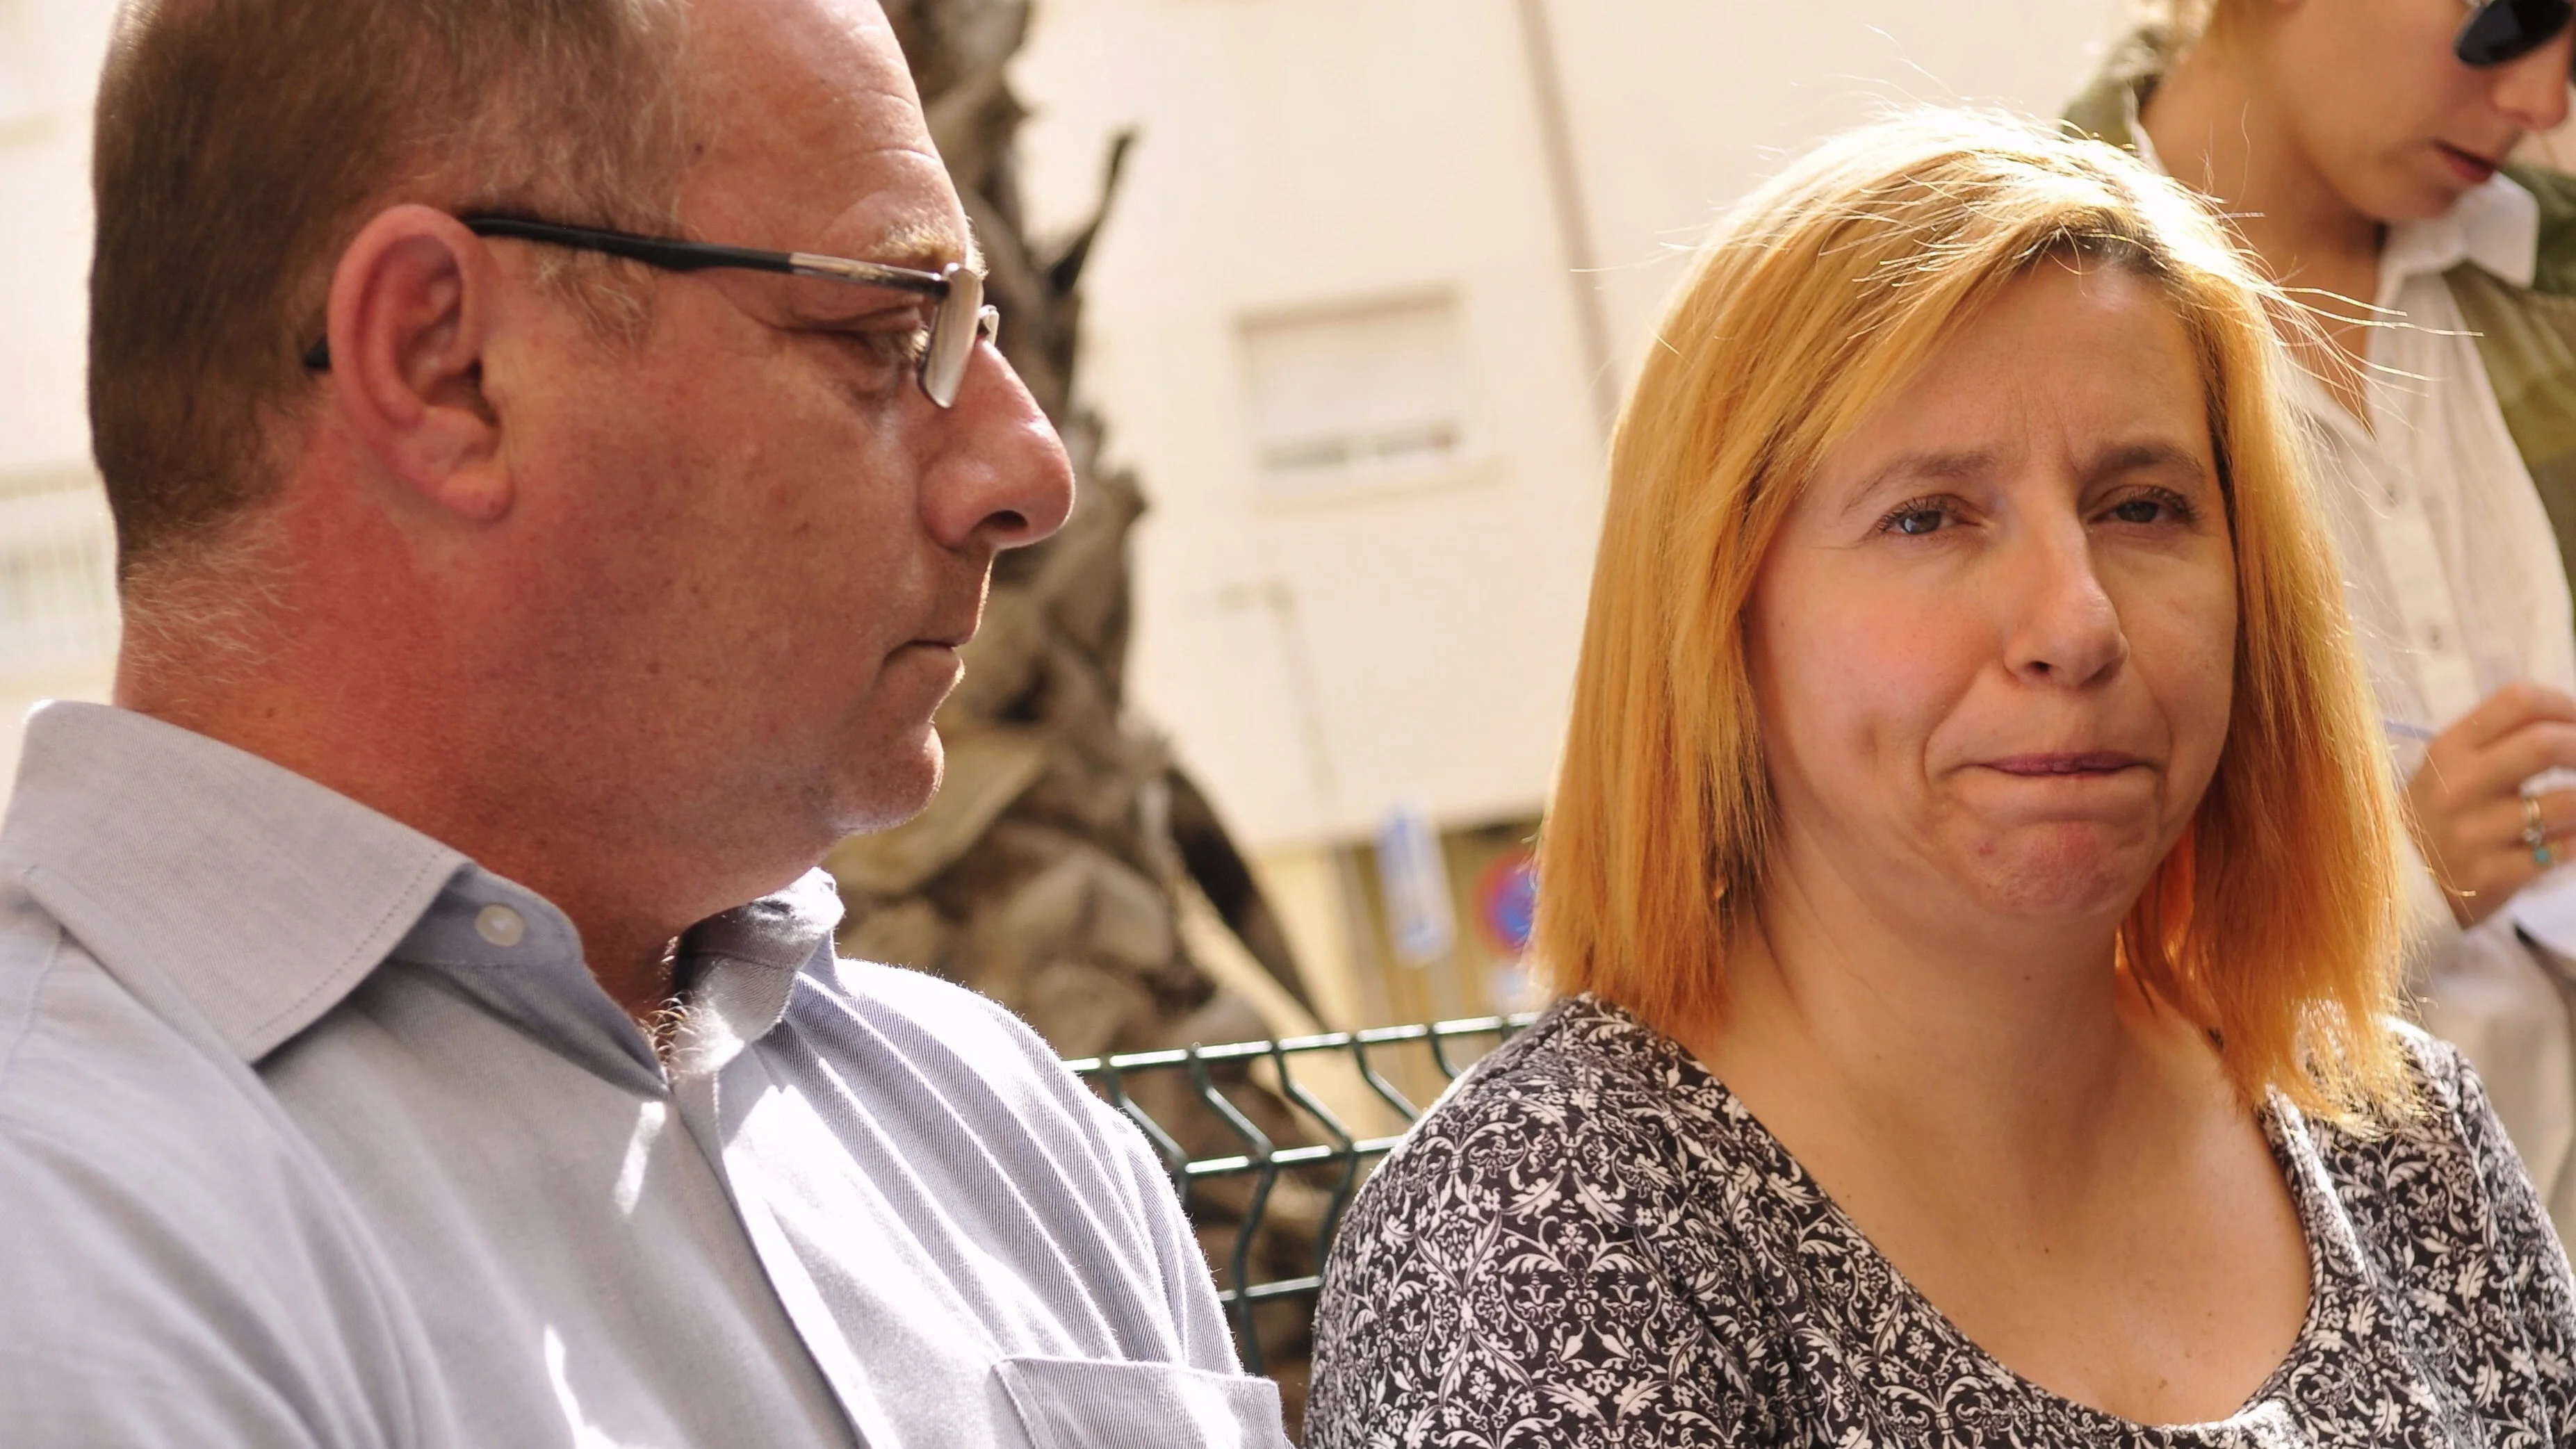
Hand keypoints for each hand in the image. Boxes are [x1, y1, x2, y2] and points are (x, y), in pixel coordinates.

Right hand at [2405, 682, 2575, 927]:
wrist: (2391, 885)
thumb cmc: (2430, 818)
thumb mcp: (2445, 770)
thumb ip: (2497, 745)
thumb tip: (2568, 728)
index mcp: (2449, 750)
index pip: (2518, 702)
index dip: (2565, 706)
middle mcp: (2458, 785)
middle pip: (2545, 744)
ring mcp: (2475, 832)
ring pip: (2565, 802)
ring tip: (2574, 804)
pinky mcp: (2492, 875)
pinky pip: (2561, 850)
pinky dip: (2573, 840)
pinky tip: (2565, 839)